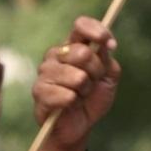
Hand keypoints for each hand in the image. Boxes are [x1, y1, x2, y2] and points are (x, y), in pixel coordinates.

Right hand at [33, 16, 119, 150]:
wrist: (81, 125)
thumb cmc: (93, 98)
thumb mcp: (109, 77)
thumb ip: (107, 59)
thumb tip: (105, 44)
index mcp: (74, 46)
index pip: (81, 26)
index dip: (97, 31)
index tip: (110, 44)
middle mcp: (57, 55)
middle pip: (82, 53)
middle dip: (96, 71)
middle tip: (92, 82)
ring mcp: (45, 71)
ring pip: (77, 77)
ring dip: (85, 90)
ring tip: (80, 95)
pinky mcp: (39, 91)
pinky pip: (67, 94)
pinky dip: (75, 102)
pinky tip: (70, 104)